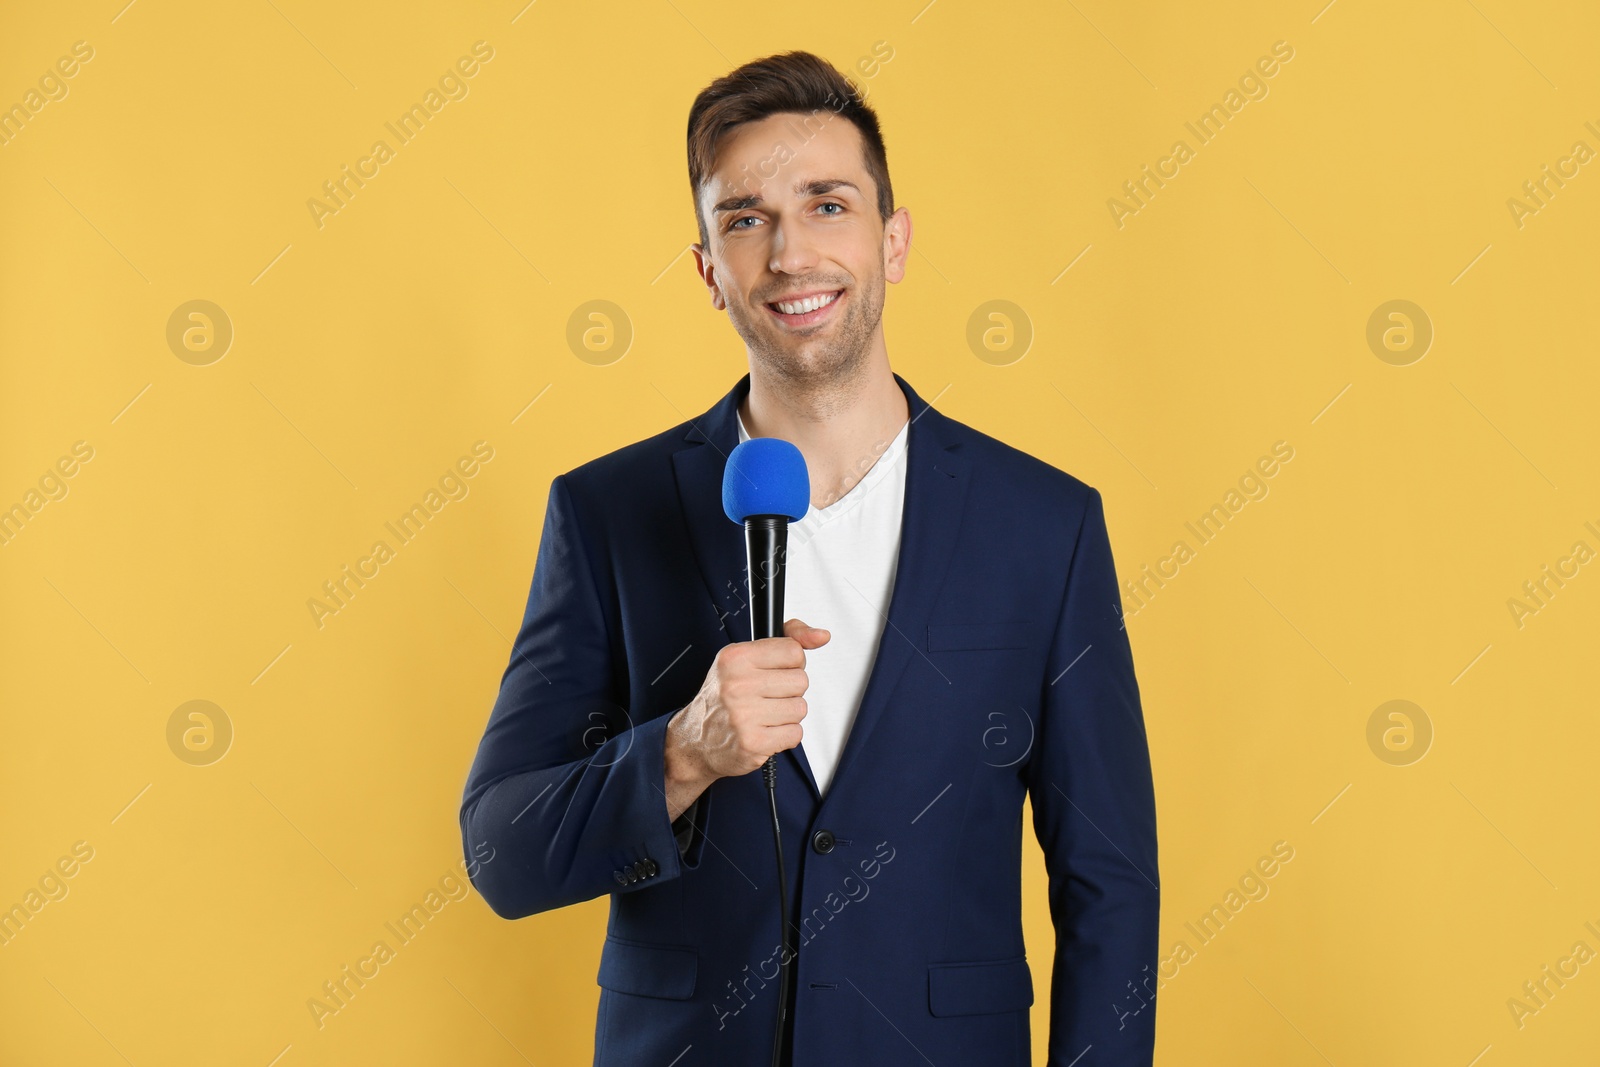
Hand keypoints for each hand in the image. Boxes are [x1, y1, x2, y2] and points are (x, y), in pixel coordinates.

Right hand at [664, 618, 829, 811]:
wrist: (694, 742)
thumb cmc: (722, 698)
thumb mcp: (744, 658)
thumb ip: (786, 640)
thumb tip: (821, 635)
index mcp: (735, 658)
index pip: (793, 651)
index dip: (790, 663)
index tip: (775, 671)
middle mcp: (737, 685)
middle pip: (801, 681)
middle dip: (789, 691)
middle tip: (766, 697)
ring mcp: (744, 716)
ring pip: (800, 709)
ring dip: (787, 715)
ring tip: (763, 716)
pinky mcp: (753, 743)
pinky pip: (795, 734)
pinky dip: (784, 736)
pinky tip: (764, 732)